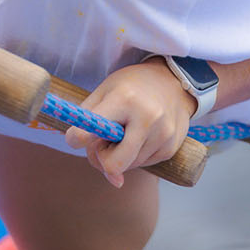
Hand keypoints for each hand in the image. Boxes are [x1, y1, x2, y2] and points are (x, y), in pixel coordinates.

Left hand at [63, 58, 194, 186]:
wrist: (172, 81)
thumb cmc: (131, 87)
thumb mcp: (104, 91)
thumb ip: (88, 123)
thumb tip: (102, 169)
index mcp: (124, 99)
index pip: (89, 132)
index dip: (76, 139)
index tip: (76, 136)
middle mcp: (147, 118)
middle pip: (113, 164)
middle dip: (102, 157)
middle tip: (104, 140)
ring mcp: (162, 135)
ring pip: (127, 167)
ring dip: (120, 154)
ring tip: (126, 132)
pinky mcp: (170, 149)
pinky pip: (142, 165)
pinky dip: (135, 155)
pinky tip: (140, 135)